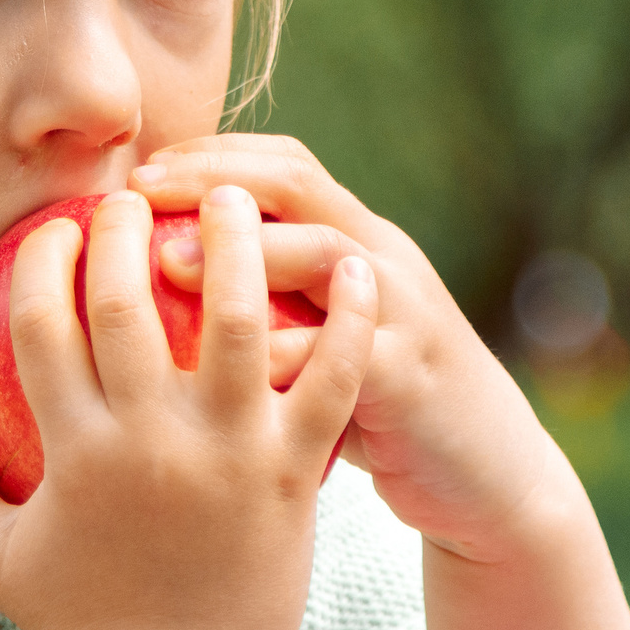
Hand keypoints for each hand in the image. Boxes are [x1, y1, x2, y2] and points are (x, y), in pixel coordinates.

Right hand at [0, 186, 375, 629]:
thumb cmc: (77, 618)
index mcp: (74, 453)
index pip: (42, 325)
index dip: (41, 262)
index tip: (55, 231)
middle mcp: (148, 444)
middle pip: (126, 305)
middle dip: (122, 232)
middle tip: (130, 197)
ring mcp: (226, 456)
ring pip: (233, 321)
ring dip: (231, 245)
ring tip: (229, 195)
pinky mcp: (290, 473)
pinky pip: (327, 381)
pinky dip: (342, 320)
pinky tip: (349, 267)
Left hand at [131, 136, 572, 564]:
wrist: (490, 475)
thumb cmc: (382, 406)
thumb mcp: (328, 337)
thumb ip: (275, 301)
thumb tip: (158, 281)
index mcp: (359, 242)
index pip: (285, 165)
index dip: (211, 154)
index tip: (140, 169)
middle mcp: (382, 262)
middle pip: (298, 187)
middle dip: (212, 179)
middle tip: (138, 191)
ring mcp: (402, 315)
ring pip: (325, 252)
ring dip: (241, 249)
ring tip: (165, 261)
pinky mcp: (410, 380)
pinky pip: (343, 354)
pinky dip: (282, 353)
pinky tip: (218, 362)